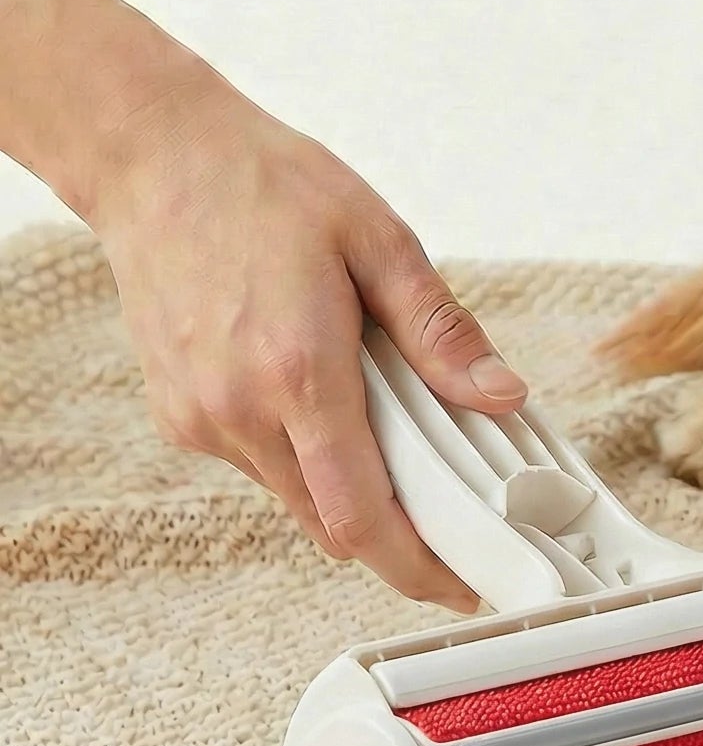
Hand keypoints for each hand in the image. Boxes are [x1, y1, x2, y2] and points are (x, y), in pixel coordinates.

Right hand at [92, 75, 526, 610]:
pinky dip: (308, 456)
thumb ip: (442, 331)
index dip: (418, 566)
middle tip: (457, 530)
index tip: (463, 584)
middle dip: (399, 537)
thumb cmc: (269, 188)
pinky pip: (260, 464)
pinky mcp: (178, 415)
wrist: (156, 161)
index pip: (363, 516)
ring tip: (403, 443)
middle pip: (332, 521)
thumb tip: (503, 395)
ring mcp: (200, 418)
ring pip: (296, 497)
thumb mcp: (380, 242)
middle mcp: (239, 410)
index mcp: (299, 373)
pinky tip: (335, 406)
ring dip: (352, 490)